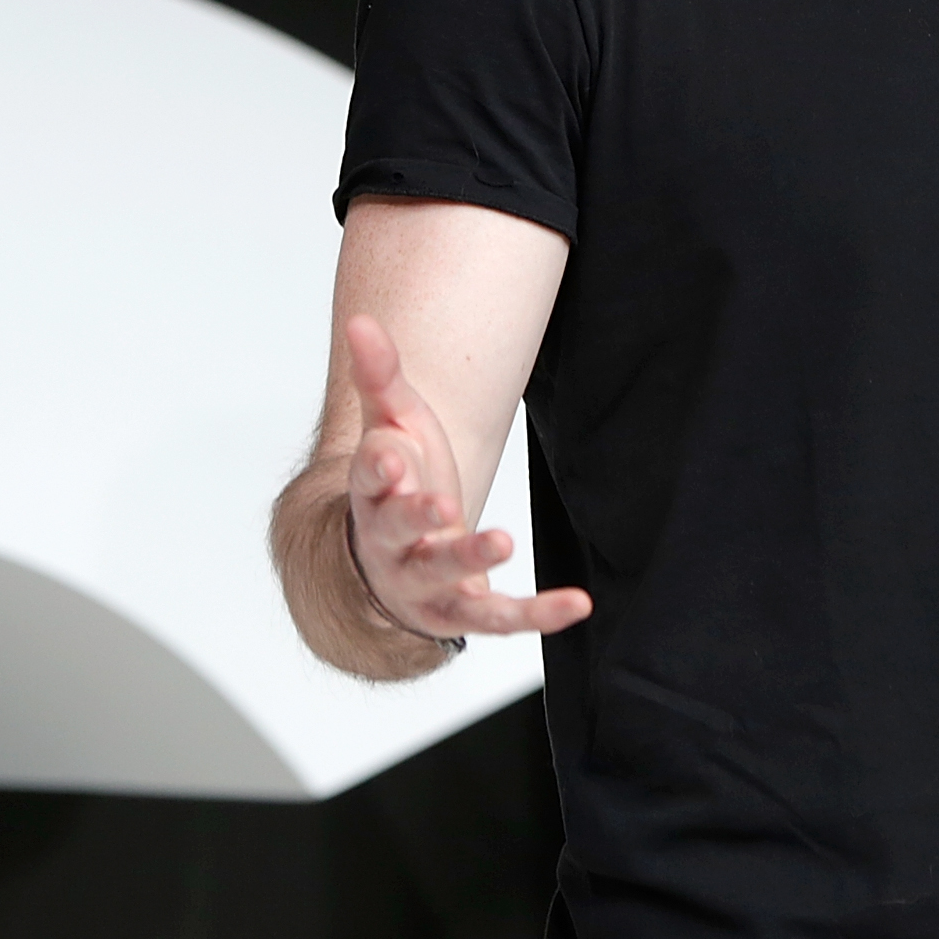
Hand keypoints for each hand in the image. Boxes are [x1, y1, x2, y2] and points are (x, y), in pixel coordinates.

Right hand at [344, 313, 592, 639]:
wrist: (397, 555)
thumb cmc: (400, 479)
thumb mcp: (392, 423)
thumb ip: (380, 375)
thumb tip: (360, 319)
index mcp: (372, 494)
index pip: (368, 480)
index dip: (379, 470)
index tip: (392, 458)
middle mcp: (390, 544)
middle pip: (397, 531)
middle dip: (417, 518)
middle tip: (441, 505)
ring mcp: (424, 582)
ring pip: (444, 576)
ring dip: (471, 559)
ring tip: (502, 539)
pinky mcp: (462, 610)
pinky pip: (499, 618)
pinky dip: (538, 614)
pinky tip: (578, 604)